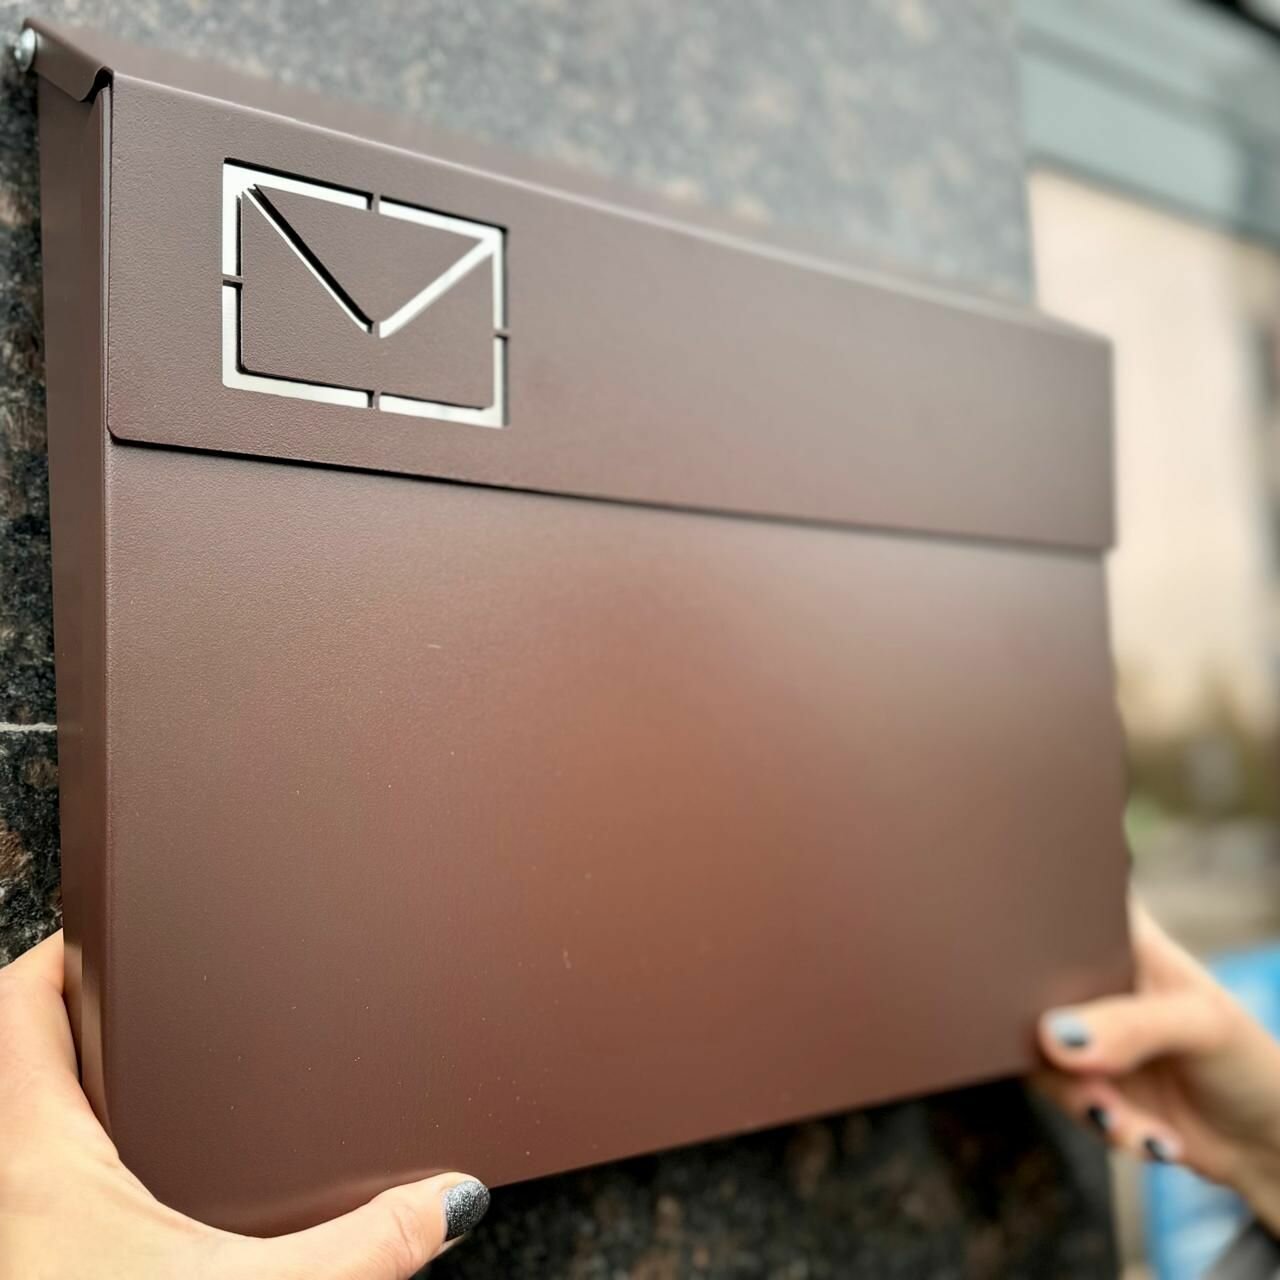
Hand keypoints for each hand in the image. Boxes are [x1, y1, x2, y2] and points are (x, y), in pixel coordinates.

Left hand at [0, 931, 489, 1278]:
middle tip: (149, 975)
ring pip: (23, 1109)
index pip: (20, 1005)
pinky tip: (137, 1158)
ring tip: (147, 1050)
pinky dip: (77, 1137)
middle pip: (19, 1048)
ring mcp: (19, 1220)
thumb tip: (448, 1201)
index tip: (113, 916)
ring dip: (71, 1072)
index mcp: (41, 1156)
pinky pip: (39, 1163)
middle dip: (80, 1003)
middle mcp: (14, 1177)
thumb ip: (361, 1249)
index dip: (61, 948)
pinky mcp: (36, 1251)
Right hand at [1037, 901, 1279, 1233]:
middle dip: (1054, 1043)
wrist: (1261, 1143)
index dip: (1036, 931)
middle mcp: (1089, 975)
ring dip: (1083, 1096)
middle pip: (1028, 984)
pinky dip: (1102, 1123)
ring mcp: (1080, 1025)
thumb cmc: (1245, 1061)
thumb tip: (1053, 1036)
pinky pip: (1057, 1093)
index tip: (1055, 982)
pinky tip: (1151, 1137)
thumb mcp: (1201, 1027)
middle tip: (1094, 1079)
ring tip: (1130, 1121)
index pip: (1061, 907)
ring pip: (1037, 1048)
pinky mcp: (1076, 1075)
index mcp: (1119, 934)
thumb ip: (1131, 1025)